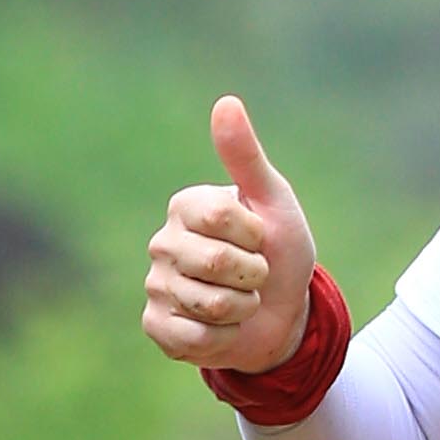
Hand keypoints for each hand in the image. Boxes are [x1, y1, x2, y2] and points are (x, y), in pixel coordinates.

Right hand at [141, 95, 317, 376]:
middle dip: (254, 274)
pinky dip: (224, 337)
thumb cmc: (279, 251)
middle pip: (214, 262)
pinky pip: (193, 338)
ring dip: (243, 307)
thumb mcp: (274, 201)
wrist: (284, 312)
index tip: (261, 237)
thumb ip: (246, 156)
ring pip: (208, 303)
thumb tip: (226, 102)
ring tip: (242, 300)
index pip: (221, 217)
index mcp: (186, 206)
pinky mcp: (157, 327)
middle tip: (255, 274)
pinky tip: (225, 327)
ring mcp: (156, 286)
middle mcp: (162, 243)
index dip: (256, 235)